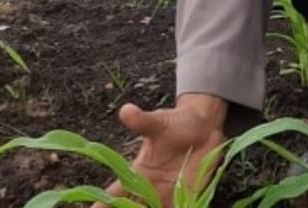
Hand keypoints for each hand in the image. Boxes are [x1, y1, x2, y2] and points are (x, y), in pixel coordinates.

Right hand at [91, 94, 228, 207]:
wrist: (204, 124)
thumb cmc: (176, 121)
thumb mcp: (159, 122)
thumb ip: (143, 121)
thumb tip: (126, 110)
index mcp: (139, 172)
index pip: (115, 193)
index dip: (103, 205)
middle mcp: (151, 187)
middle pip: (132, 207)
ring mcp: (169, 193)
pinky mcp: (188, 194)